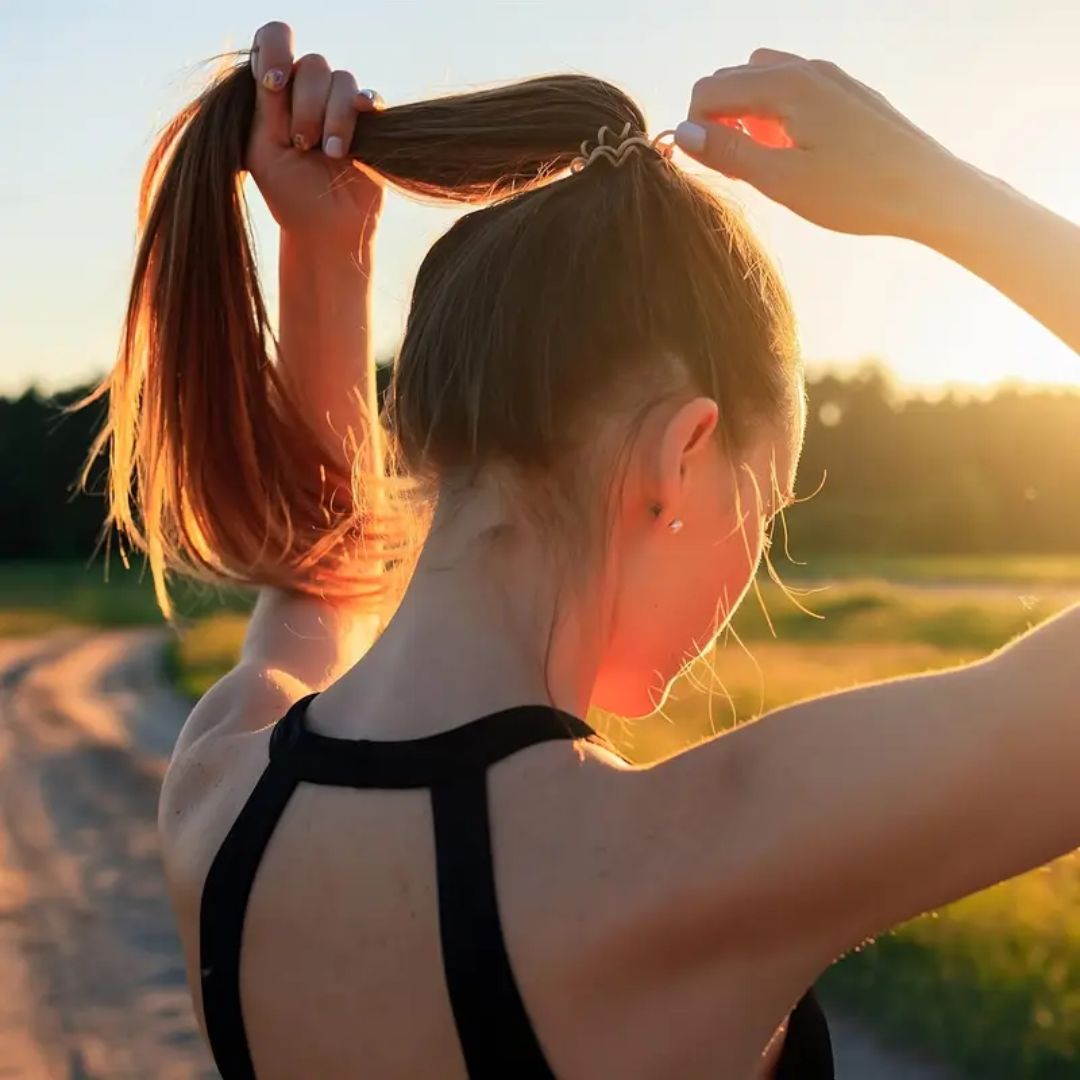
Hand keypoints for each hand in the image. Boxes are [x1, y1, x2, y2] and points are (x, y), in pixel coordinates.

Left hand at [247, 21, 383, 243]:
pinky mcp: (369, 124)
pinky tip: (362, 124)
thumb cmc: (291, 196)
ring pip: (342, 81)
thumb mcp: (264, 151)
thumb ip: (267, 106)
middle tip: (303, 145)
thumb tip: (278, 67)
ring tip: (332, 155)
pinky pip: (369, 97)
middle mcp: (308, 94)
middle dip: (307, 106)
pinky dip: (365, 105)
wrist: (328, 231)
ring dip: (335, 118)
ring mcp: (339, 108)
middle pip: (312, 65)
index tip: (274, 86)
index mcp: (277, 95)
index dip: (276, 51)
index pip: (274, 42)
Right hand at [674, 49, 967, 239]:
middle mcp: (807, 69)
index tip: (709, 169)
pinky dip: (776, 114)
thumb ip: (728, 153)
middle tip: (734, 170)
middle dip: (719, 119)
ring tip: (762, 160)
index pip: (710, 90)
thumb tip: (682, 133)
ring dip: (747, 115)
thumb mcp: (781, 179)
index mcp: (786, 85)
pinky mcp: (848, 94)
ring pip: (763, 80)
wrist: (929, 191)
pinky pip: (794, 90)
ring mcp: (831, 77)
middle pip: (733, 78)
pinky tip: (793, 153)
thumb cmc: (857, 192)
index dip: (696, 130)